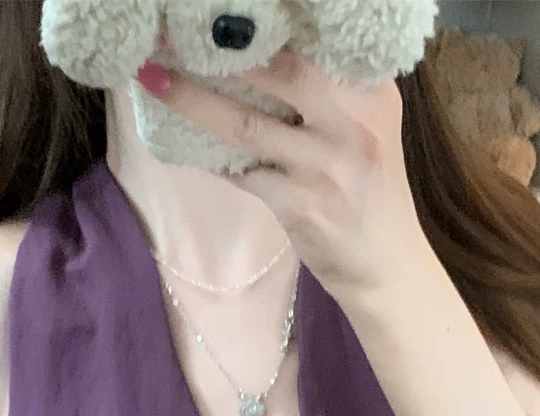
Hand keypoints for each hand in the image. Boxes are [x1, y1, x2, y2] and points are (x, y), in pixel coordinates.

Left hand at [136, 48, 425, 304]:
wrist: (385, 266)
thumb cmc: (369, 190)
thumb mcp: (365, 125)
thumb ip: (330, 87)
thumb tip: (257, 48)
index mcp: (371, 90)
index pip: (317, 39)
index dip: (268, 21)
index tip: (219, 10)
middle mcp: (352, 121)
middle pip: (279, 68)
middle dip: (222, 47)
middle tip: (172, 31)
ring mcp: (324, 166)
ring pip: (246, 123)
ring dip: (193, 100)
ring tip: (154, 76)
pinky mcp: (300, 205)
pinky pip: (241, 173)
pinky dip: (208, 155)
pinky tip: (178, 138)